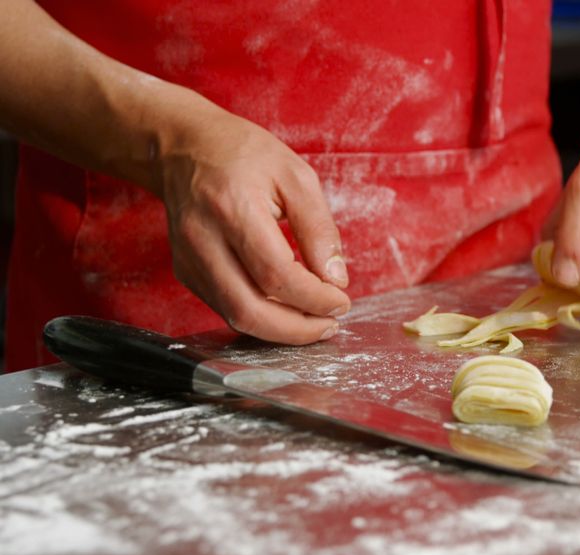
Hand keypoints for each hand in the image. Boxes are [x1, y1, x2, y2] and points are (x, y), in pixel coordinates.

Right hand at [156, 109, 350, 343]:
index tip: (341, 301)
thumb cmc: (244, 154)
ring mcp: (189, 259)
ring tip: (314, 321)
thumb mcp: (296, 177)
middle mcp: (203, 239)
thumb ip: (319, 229)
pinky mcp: (185, 271)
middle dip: (297, 329)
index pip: (277, 275)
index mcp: (233, 209)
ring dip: (279, 329)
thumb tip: (335, 279)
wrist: (184, 146)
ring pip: (235, 315)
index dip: (314, 298)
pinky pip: (224, 306)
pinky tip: (286, 307)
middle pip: (250, 309)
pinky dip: (259, 316)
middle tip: (330, 325)